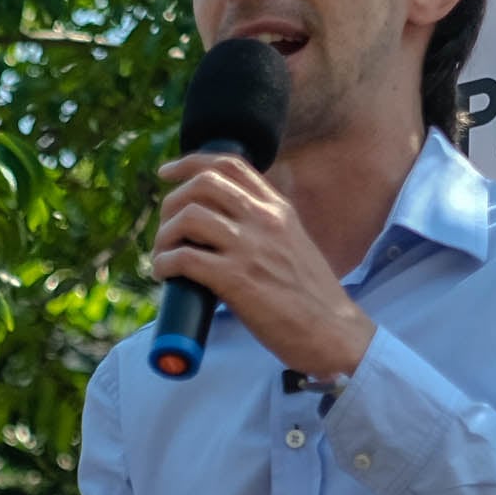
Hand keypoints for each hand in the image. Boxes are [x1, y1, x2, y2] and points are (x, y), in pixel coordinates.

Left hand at [153, 151, 373, 382]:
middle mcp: (264, 220)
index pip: (231, 164)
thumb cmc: (310, 298)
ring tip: (163, 256)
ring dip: (164, 235)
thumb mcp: (293, 245)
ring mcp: (250, 247)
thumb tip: (223, 230)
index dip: (191, 163)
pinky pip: (185, 258)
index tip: (168, 173)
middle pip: (203, 184)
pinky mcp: (237, 279)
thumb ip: (265, 230)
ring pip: (189, 217)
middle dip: (172, 202)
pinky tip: (164, 275)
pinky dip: (164, 264)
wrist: (333, 332)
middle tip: (165, 229)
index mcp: (278, 209)